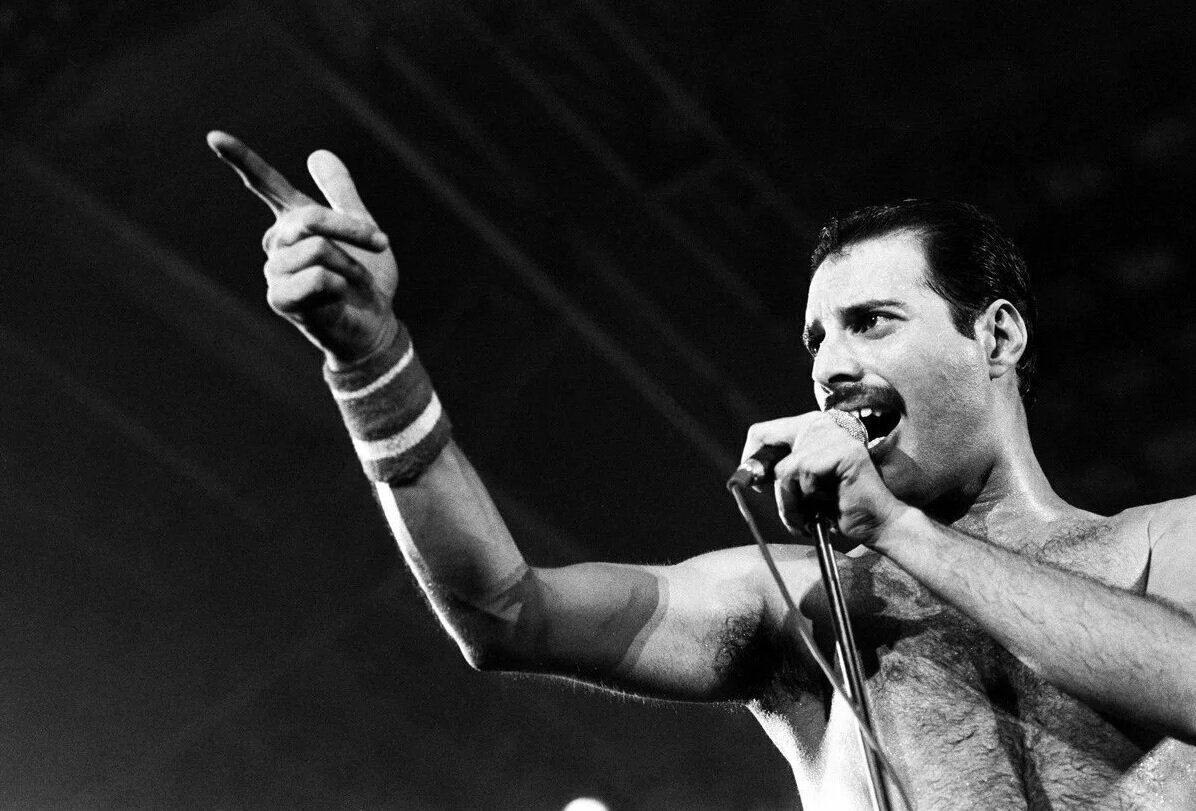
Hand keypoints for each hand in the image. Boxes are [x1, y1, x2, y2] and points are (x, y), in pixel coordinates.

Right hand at [206, 130, 397, 366]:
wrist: (374, 324)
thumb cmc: (366, 280)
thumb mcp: (361, 229)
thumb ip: (340, 194)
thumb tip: (317, 153)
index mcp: (293, 222)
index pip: (265, 184)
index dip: (241, 159)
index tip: (213, 135)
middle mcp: (277, 243)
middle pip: (310, 219)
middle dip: (352, 229)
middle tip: (381, 241)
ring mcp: (275, 272)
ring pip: (317, 249)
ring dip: (351, 266)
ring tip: (352, 284)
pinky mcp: (279, 299)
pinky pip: (318, 277)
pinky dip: (341, 286)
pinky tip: (338, 299)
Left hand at [741, 412, 905, 546]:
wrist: (877, 523)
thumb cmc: (838, 508)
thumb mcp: (801, 485)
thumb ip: (781, 470)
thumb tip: (749, 471)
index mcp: (811, 428)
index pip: (764, 432)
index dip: (752, 457)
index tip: (757, 483)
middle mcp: (822, 424)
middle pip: (768, 446)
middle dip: (770, 483)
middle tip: (786, 509)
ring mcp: (834, 434)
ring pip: (784, 469)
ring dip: (790, 503)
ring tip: (806, 518)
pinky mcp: (843, 450)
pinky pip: (803, 473)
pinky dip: (807, 498)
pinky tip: (825, 507)